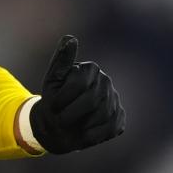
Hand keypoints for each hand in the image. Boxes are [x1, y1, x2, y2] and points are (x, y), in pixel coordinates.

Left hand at [29, 35, 125, 153]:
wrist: (57, 125)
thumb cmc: (53, 100)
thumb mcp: (52, 81)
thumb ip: (61, 59)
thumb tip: (71, 38)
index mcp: (90, 68)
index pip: (79, 83)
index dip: (63, 99)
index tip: (52, 106)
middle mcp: (105, 81)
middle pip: (91, 101)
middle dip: (71, 114)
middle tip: (59, 119)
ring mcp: (115, 99)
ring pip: (102, 116)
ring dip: (81, 125)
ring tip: (71, 124)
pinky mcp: (120, 118)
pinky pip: (110, 129)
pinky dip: (93, 134)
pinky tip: (83, 131)